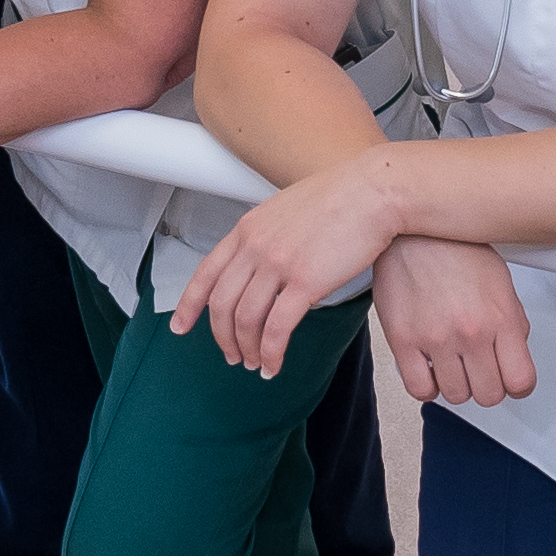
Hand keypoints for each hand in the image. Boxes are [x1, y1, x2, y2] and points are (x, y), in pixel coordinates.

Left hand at [172, 156, 403, 376]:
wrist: (375, 191)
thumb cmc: (343, 198)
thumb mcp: (287, 209)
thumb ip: (268, 236)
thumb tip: (263, 265)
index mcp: (248, 228)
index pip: (206, 272)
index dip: (188, 304)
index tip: (180, 327)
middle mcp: (255, 246)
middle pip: (222, 304)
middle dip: (222, 337)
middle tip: (232, 356)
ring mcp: (278, 263)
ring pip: (246, 320)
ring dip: (247, 349)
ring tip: (255, 364)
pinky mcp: (305, 281)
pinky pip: (276, 328)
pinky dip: (270, 353)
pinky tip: (274, 363)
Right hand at [369, 235, 533, 407]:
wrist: (413, 227)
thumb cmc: (455, 248)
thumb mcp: (500, 281)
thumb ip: (512, 321)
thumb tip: (513, 353)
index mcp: (501, 317)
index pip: (521, 381)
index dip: (517, 386)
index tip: (510, 381)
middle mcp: (471, 332)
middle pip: (489, 395)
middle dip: (488, 386)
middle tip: (480, 370)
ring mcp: (436, 339)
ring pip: (456, 396)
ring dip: (457, 384)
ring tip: (453, 363)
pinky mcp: (404, 341)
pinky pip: (420, 389)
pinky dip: (427, 386)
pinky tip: (430, 368)